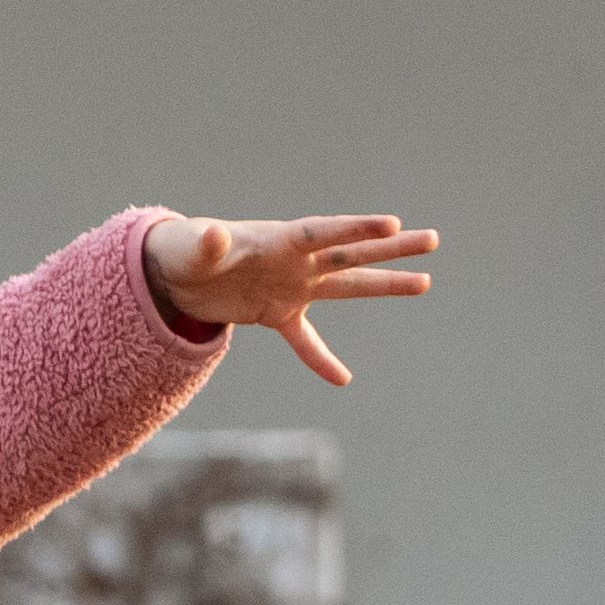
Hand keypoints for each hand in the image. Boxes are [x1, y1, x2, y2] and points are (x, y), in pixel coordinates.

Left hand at [143, 211, 440, 385]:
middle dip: (390, 248)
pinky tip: (343, 380)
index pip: (323, 232)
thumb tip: (214, 237)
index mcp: (278, 240)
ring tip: (425, 282)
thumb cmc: (181, 250)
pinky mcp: (276, 313)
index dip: (355, 228)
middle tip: (433, 240)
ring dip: (383, 284)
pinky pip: (305, 340)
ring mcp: (291, 286)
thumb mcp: (190, 248)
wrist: (172, 273)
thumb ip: (206, 245)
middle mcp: (294, 261)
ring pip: (346, 286)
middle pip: (351, 253)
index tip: (392, 223)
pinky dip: (320, 360)